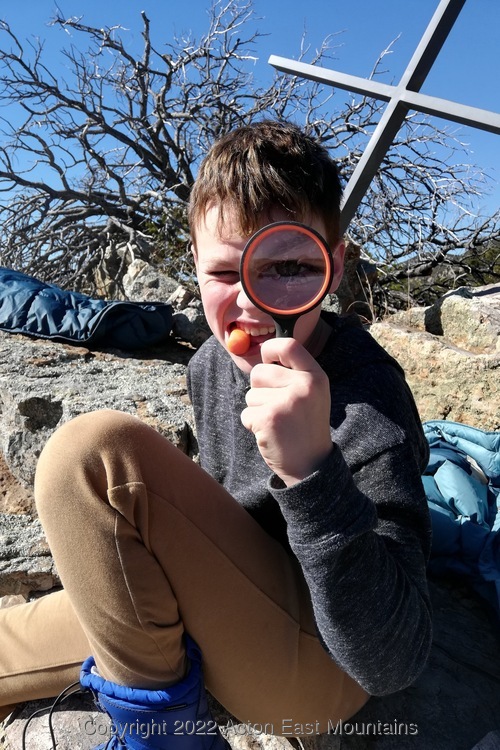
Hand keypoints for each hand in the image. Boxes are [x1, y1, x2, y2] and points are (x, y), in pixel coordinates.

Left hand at [240, 337, 332, 485]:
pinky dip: (253, 425)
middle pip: (259, 372)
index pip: (289, 345)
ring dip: (257, 410)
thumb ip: (292, 374)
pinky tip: (271, 434)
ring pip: (250, 394)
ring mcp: (286, 402)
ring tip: (278, 423)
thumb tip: (263, 355)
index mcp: (316, 377)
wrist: (312, 466)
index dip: (271, 349)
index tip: (268, 359)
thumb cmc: (305, 427)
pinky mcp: (268, 418)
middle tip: (279, 410)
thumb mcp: (311, 395)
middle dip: (260, 390)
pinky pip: (246, 413)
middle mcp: (303, 386)